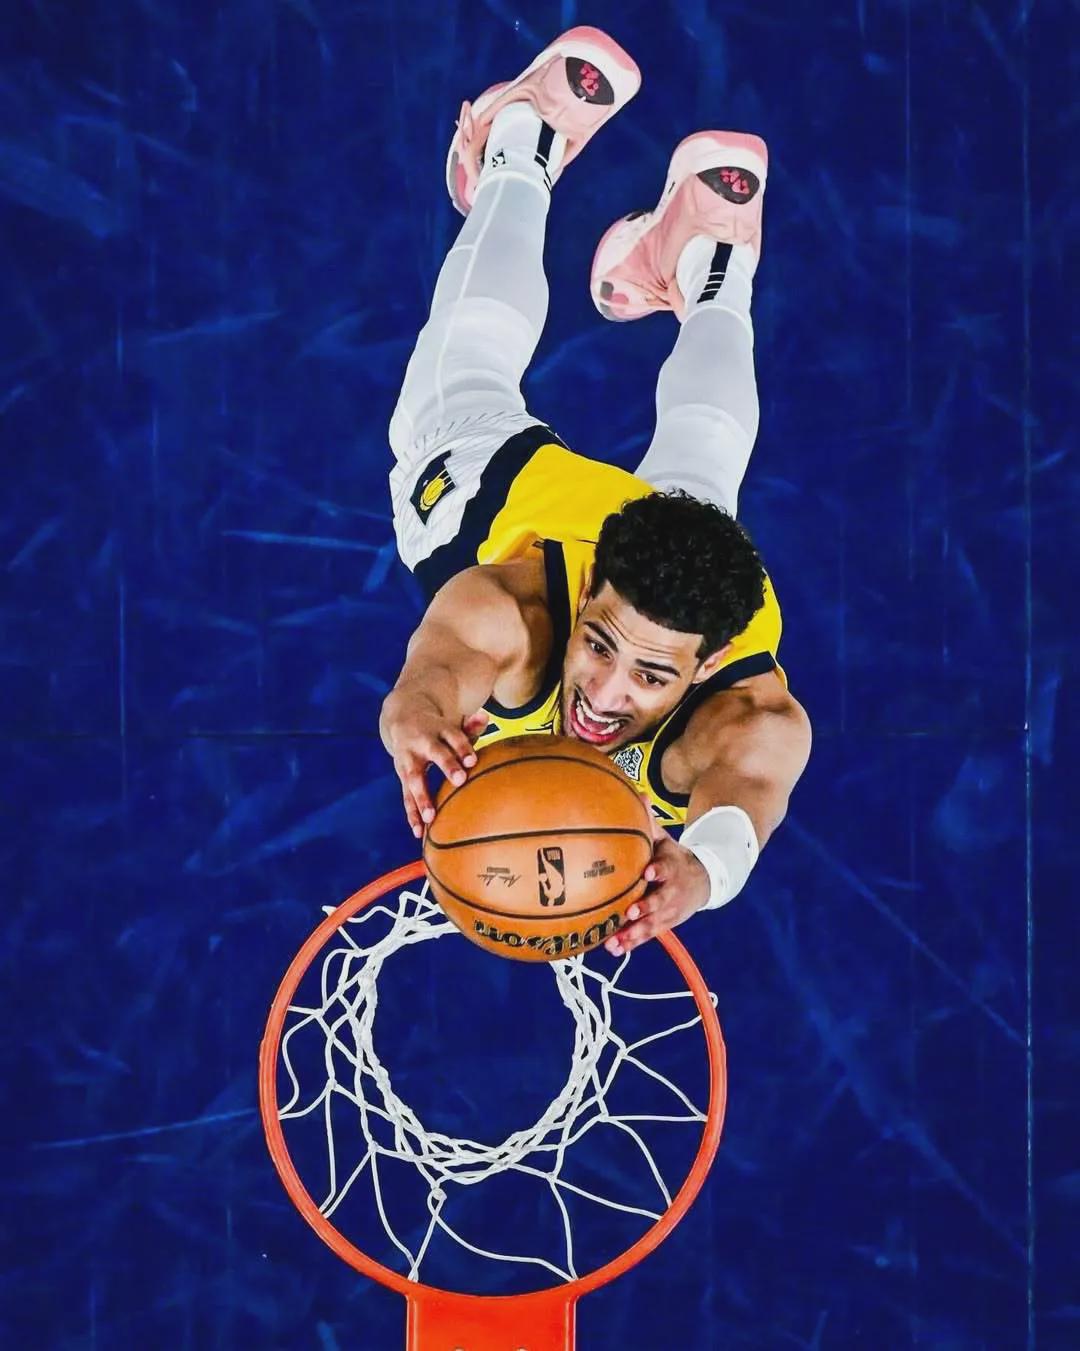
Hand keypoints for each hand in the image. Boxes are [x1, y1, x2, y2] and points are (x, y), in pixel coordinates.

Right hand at [384, 703, 488, 838]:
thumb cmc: (438, 729)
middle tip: (460, 779)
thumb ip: (470, 726)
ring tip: (430, 817)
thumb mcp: (452, 725)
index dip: (463, 747)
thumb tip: (485, 717)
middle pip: (436, 753)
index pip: (453, 736)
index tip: (473, 760)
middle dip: (447, 765)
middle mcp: (422, 743)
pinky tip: (418, 833)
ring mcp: (410, 759)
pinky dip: (412, 814)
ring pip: (415, 778)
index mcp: (438, 729)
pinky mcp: (402, 775)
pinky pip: (406, 796)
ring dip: (422, 797)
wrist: (403, 718)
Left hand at [604, 809, 710, 955]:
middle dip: (647, 907)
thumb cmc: (672, 857)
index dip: (658, 871)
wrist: (703, 881)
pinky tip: (613, 948)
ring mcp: (669, 911)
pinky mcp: (664, 925)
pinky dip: (632, 943)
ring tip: (616, 940)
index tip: (648, 873)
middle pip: (660, 901)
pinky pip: (647, 935)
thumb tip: (636, 794)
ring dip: (635, 933)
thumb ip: (649, 822)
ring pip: (653, 924)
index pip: (666, 868)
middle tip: (630, 912)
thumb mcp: (665, 840)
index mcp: (672, 867)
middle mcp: (672, 891)